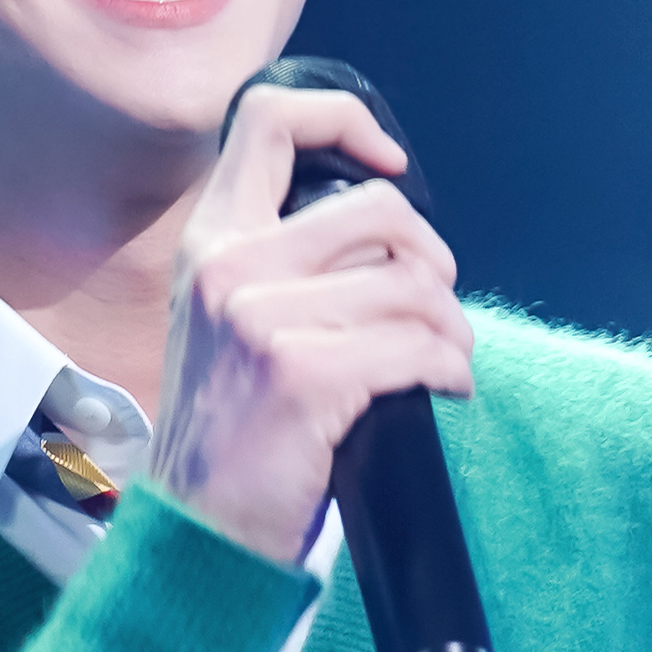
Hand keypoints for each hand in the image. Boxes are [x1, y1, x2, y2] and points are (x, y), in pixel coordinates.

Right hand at [149, 82, 474, 565]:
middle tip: (436, 306)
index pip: (268, 120)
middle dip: (432, 259)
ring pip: (412, 286)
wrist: (200, 531)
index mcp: (210, 243)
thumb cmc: (232, 435)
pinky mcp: (304, 375)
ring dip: (451, 328)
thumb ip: (278, 265)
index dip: (345, 122)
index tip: (389, 167)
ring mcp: (262, 320)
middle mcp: (229, 268)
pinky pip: (419, 347)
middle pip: (378, 208)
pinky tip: (445, 390)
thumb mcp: (226, 325)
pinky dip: (450, 369)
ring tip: (445, 360)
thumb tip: (386, 240)